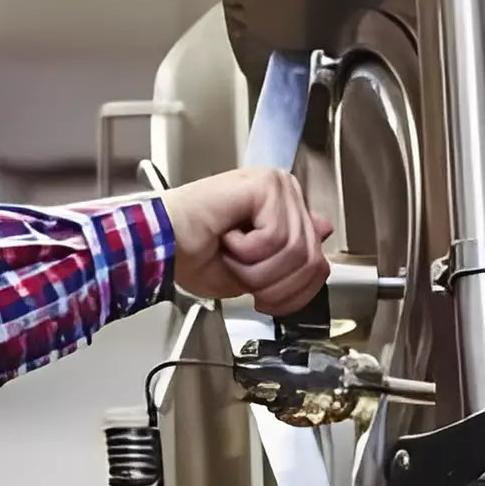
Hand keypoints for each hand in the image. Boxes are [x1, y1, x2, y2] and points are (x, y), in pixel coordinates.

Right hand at [162, 166, 332, 316]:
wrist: (161, 250)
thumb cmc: (192, 256)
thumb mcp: (253, 273)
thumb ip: (289, 259)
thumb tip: (323, 231)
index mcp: (282, 211)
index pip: (318, 260)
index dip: (295, 292)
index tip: (266, 300)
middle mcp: (283, 194)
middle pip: (311, 260)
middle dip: (274, 285)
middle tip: (243, 277)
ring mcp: (276, 186)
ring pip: (294, 252)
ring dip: (255, 269)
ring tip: (231, 256)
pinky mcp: (265, 185)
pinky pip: (275, 237)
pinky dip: (246, 251)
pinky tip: (226, 237)